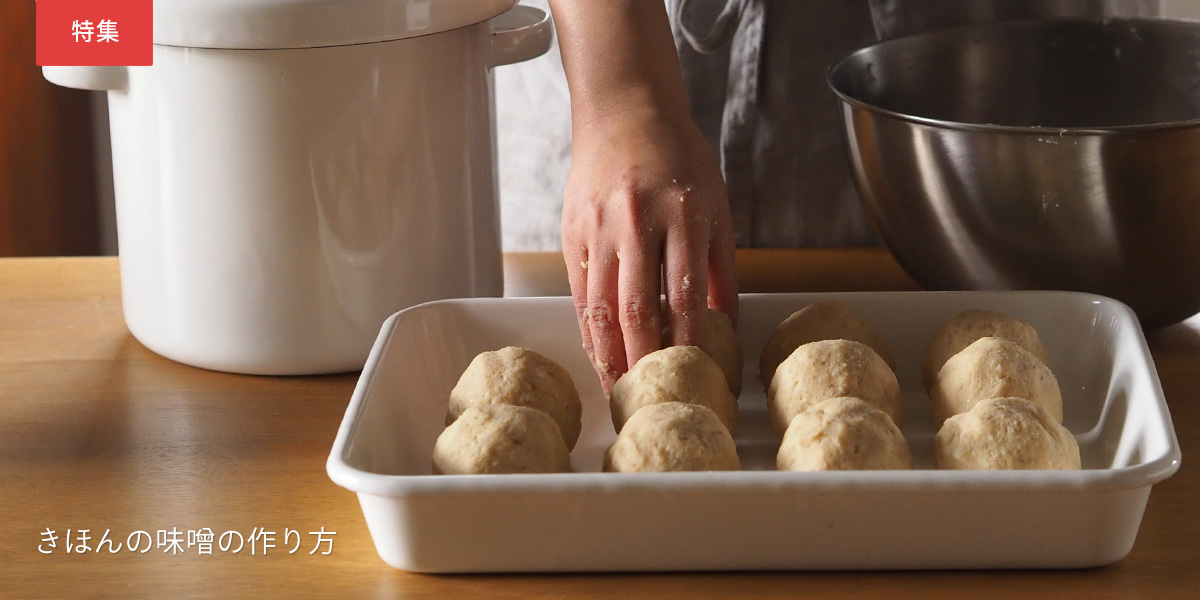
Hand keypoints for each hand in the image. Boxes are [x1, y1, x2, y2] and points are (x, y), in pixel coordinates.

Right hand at [562, 106, 737, 391]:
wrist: (624, 109)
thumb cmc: (678, 155)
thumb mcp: (716, 203)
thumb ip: (721, 268)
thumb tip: (727, 326)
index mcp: (683, 212)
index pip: (685, 292)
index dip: (688, 340)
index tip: (693, 375)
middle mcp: (637, 220)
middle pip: (637, 307)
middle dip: (643, 360)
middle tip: (647, 400)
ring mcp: (599, 227)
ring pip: (600, 306)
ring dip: (609, 354)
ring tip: (618, 390)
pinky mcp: (572, 232)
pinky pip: (580, 292)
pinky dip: (589, 329)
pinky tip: (598, 354)